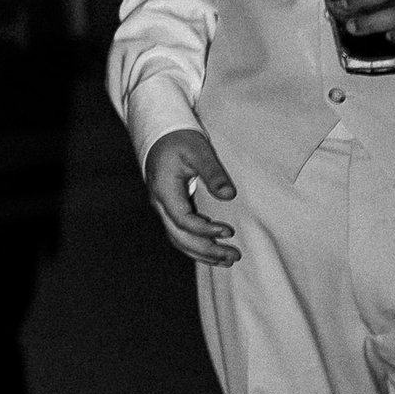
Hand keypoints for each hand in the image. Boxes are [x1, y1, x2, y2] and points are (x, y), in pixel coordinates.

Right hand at [143, 126, 239, 264]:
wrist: (161, 133)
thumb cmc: (180, 140)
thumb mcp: (199, 151)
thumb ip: (213, 174)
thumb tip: (229, 196)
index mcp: (164, 190)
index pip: (183, 220)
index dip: (205, 229)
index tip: (229, 231)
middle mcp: (159, 203)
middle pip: (179, 237)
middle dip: (207, 250)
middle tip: (234, 255)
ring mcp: (162, 208)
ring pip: (178, 239)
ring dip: (202, 253)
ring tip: (228, 260)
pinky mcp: (169, 208)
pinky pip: (179, 234)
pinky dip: (196, 246)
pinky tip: (213, 252)